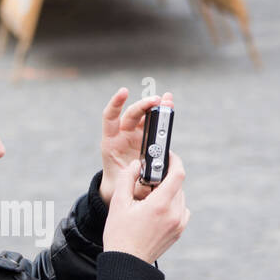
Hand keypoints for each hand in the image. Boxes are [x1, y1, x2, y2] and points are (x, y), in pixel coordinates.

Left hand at [99, 87, 168, 204]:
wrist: (121, 187)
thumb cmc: (119, 185)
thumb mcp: (124, 185)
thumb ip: (135, 182)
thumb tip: (151, 179)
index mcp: (111, 142)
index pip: (110, 117)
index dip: (116, 103)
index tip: (124, 91)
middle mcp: (122, 134)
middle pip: (132, 114)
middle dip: (144, 106)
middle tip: (157, 101)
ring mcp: (134, 134)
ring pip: (144, 115)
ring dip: (156, 107)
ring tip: (168, 101)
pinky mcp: (145, 137)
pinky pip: (153, 123)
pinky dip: (161, 113)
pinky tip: (170, 104)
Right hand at [102, 154, 188, 263]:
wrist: (127, 262)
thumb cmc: (120, 234)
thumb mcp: (118, 203)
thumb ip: (128, 178)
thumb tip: (137, 164)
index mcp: (160, 204)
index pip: (178, 174)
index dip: (174, 161)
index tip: (168, 156)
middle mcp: (174, 214)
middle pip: (178, 185)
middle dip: (165, 178)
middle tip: (150, 178)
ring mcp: (178, 224)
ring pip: (180, 197)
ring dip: (169, 192)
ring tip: (151, 197)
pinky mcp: (178, 232)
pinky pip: (181, 210)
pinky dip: (173, 205)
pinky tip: (158, 210)